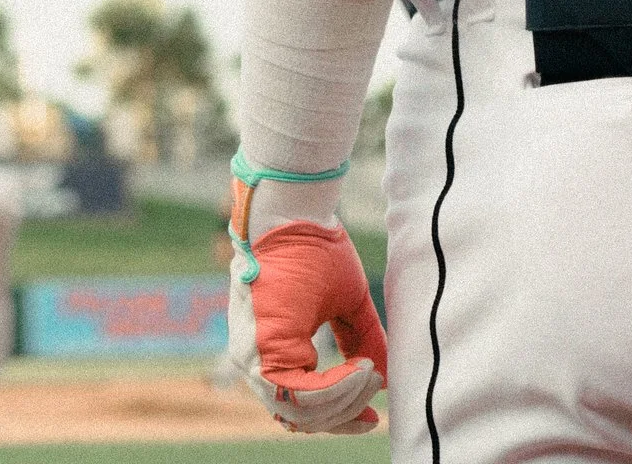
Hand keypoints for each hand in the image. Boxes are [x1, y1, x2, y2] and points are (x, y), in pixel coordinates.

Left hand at [225, 218, 388, 434]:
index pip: (300, 405)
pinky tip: (361, 371)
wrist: (291, 213)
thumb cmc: (315, 248)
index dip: (339, 417)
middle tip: (374, 408)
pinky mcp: (259, 345)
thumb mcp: (345, 304)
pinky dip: (335, 389)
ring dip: (343, 401)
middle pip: (300, 415)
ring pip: (299, 408)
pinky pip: (298, 389)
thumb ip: (359, 342)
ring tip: (370, 378)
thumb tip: (380, 381)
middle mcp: (253, 356)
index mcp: (269, 347)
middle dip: (344, 416)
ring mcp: (251, 353)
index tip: (373, 418)